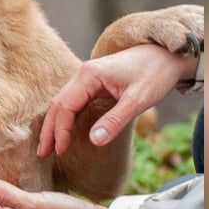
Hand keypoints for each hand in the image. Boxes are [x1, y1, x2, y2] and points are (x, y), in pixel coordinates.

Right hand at [38, 44, 197, 157]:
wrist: (167, 55)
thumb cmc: (154, 73)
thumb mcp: (138, 100)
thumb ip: (115, 121)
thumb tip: (93, 141)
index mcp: (89, 75)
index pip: (65, 106)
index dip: (60, 131)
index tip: (60, 152)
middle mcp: (82, 74)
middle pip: (57, 104)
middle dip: (49, 130)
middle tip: (42, 154)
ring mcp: (86, 78)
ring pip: (62, 103)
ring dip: (54, 125)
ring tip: (48, 147)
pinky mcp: (93, 83)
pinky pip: (73, 102)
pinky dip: (65, 118)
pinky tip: (63, 131)